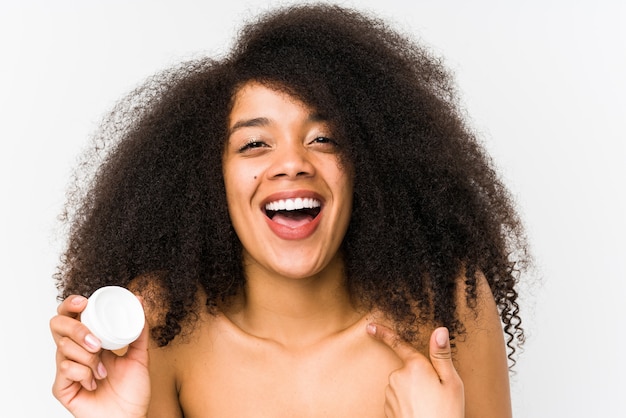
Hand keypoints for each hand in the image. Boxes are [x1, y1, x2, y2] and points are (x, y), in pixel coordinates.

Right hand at [50, 295, 150, 417]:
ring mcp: (66, 369)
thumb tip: (139, 301)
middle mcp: (75, 352)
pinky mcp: (61, 388)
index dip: (70, 305)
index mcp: (90, 341)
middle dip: (78, 329)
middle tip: (98, 343)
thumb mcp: (140, 355)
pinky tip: (94, 383)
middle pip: (57, 325)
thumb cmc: (133, 391)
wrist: (130, 417)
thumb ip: (140, 330)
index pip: (71, 316)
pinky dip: (84, 373)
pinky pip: (65, 368)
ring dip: (89, 357)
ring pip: (64, 347)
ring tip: (104, 371)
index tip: (83, 302)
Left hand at [367, 324, 463, 417]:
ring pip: (401, 385)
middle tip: (435, 395)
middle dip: (418, 378)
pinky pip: (396, 399)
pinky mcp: (387, 407)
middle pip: (406, 369)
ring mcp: (390, 393)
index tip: (370, 326)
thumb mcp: (451, 382)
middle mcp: (398, 376)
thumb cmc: (446, 413)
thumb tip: (440, 330)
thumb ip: (442, 355)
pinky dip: (406, 404)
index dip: (384, 333)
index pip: (398, 344)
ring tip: (428, 407)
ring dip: (412, 392)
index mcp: (415, 366)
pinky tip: (418, 413)